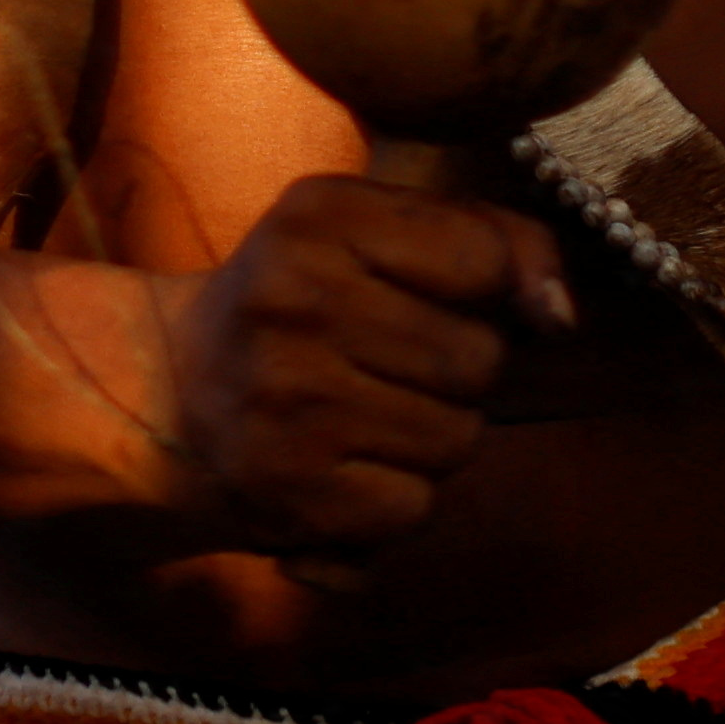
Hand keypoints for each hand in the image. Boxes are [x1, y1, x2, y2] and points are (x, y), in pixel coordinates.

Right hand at [166, 173, 564, 560]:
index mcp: (319, 216)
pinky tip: (344, 469)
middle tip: (385, 365)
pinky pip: (415, 507)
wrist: (164, 397)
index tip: (436, 298)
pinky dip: (395, 500)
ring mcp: (290, 401)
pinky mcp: (290, 492)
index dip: (486, 290)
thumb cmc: (298, 305)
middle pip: (480, 359)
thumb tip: (561, 316)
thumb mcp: (371, 232)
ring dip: (431, 438)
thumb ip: (489, 241)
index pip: (483, 260)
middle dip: (458, 372)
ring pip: (458, 439)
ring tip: (362, 416)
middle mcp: (296, 301)